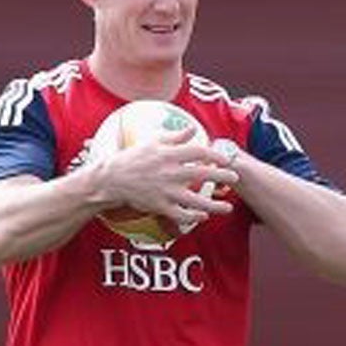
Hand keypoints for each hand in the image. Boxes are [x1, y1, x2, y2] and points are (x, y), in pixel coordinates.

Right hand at [94, 131, 238, 226]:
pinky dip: (193, 217)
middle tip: (235, 178)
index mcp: (168, 155)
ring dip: (214, 205)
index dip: (216, 155)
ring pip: (195, 200)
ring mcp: (165, 191)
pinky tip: (203, 216)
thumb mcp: (152, 142)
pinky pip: (180, 214)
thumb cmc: (133, 158)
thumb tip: (192, 129)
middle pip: (203, 174)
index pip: (198, 152)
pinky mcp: (159, 206)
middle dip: (222, 176)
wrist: (111, 179)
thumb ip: (175, 136)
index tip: (227, 159)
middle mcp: (169, 172)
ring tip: (228, 208)